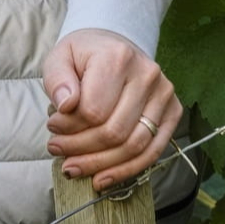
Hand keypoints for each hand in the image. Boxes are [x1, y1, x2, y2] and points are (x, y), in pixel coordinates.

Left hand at [42, 28, 180, 192]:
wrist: (114, 45)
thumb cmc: (84, 55)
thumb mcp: (60, 57)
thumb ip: (57, 80)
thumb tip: (65, 106)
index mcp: (117, 57)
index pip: (94, 109)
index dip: (69, 127)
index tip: (51, 127)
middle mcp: (147, 75)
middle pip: (115, 132)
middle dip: (82, 149)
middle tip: (57, 151)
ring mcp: (164, 95)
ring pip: (135, 147)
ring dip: (102, 165)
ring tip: (73, 168)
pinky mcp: (173, 112)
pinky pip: (152, 152)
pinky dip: (126, 170)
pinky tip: (102, 178)